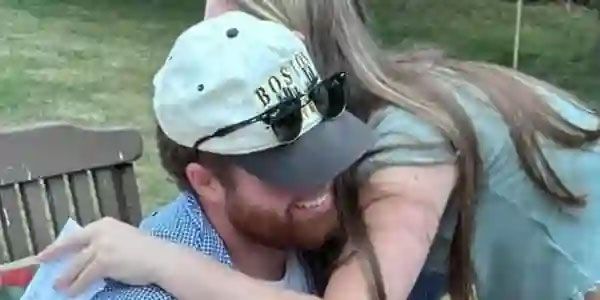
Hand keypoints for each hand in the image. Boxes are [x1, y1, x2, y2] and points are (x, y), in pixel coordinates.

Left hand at [37, 217, 173, 296]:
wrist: (160, 257)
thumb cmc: (146, 250)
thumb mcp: (122, 238)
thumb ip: (105, 242)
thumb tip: (87, 256)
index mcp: (105, 224)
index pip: (77, 235)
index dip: (61, 244)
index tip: (49, 250)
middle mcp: (100, 232)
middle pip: (71, 246)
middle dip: (55, 256)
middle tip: (42, 263)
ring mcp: (101, 246)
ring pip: (76, 264)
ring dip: (65, 277)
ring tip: (57, 286)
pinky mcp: (104, 262)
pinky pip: (85, 277)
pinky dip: (76, 286)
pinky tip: (71, 292)